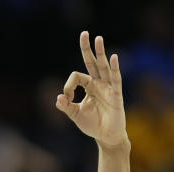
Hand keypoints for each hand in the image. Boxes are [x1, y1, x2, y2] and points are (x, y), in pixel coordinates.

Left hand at [56, 32, 127, 149]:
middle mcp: (99, 83)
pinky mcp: (116, 95)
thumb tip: (58, 97)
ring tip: (98, 38)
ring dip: (100, 53)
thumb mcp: (75, 115)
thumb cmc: (92, 125)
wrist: (105, 137)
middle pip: (92, 62)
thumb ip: (66, 106)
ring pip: (103, 67)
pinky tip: (113, 57)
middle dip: (87, 49)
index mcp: (89, 86)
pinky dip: (114, 69)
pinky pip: (115, 80)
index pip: (77, 76)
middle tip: (84, 33)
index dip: (68, 85)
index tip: (67, 98)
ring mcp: (108, 88)